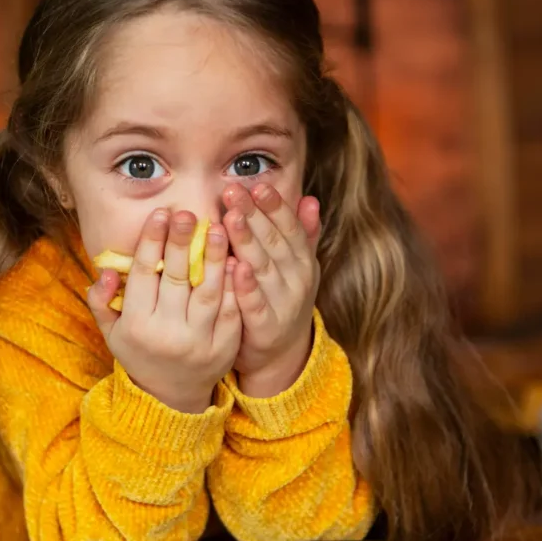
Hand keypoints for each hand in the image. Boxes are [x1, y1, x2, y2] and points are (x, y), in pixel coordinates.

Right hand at [88, 208, 241, 412]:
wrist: (170, 397)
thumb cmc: (138, 353)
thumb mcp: (111, 332)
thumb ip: (101, 301)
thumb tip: (105, 271)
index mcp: (137, 325)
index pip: (144, 274)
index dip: (151, 242)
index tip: (160, 214)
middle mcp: (168, 333)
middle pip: (177, 277)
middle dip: (182, 242)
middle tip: (188, 213)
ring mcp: (199, 341)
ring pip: (208, 291)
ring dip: (214, 257)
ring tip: (218, 227)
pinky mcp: (224, 347)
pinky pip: (231, 309)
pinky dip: (234, 283)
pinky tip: (236, 258)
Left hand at [222, 184, 320, 397]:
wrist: (281, 355)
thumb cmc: (280, 300)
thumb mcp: (295, 267)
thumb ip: (302, 234)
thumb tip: (310, 199)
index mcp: (302, 261)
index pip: (289, 227)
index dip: (274, 206)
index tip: (257, 185)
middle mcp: (297, 279)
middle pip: (274, 242)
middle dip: (254, 215)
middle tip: (234, 192)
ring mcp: (284, 304)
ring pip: (264, 268)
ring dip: (248, 242)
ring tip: (231, 219)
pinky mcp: (267, 327)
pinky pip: (255, 304)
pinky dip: (246, 286)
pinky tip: (234, 268)